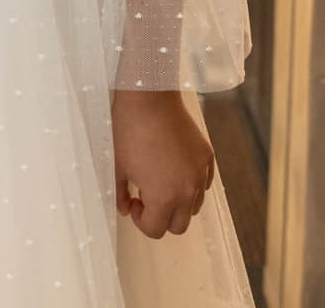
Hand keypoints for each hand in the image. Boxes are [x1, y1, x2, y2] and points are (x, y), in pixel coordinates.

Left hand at [112, 89, 214, 237]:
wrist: (148, 94)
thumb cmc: (128, 128)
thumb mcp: (117, 165)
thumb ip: (120, 194)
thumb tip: (125, 209)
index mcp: (164, 196)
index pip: (156, 230)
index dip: (141, 220)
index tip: (134, 201)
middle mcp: (187, 189)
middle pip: (179, 226)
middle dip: (161, 216)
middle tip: (145, 195)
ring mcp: (200, 173)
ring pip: (194, 206)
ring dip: (177, 202)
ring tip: (159, 179)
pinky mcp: (207, 156)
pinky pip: (203, 183)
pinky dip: (190, 183)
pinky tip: (173, 166)